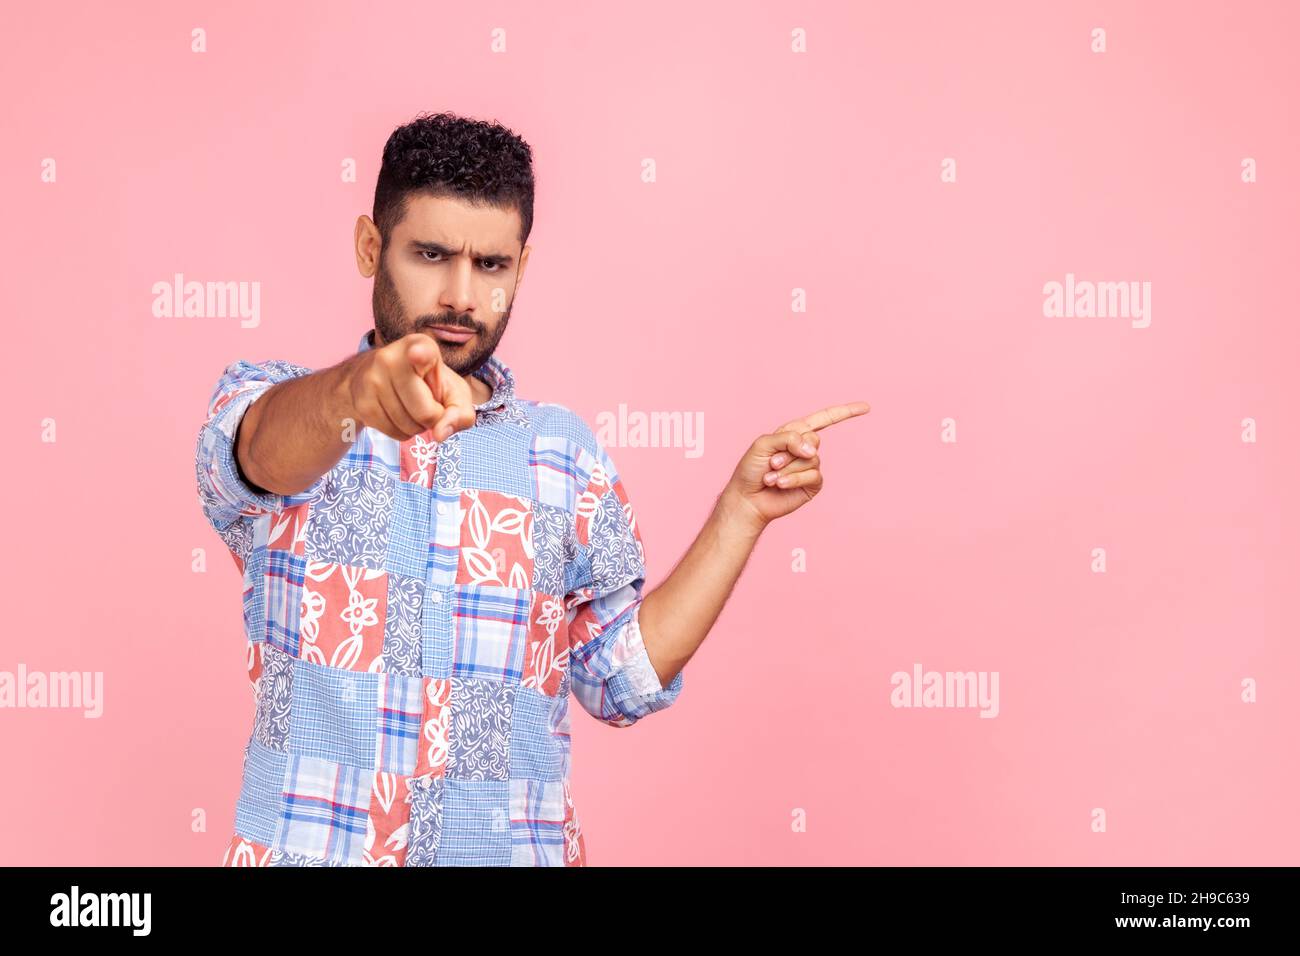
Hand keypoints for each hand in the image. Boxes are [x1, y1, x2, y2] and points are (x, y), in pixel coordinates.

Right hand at [347, 332, 476, 441]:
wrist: (380, 379)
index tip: (417, 354)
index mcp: (420, 346)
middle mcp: (391, 358)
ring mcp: (372, 380)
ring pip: (408, 426)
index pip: (420, 352)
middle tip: (428, 403)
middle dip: (433, 418)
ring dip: (416, 426)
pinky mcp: (361, 403)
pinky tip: (398, 414)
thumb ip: (461, 413)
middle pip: (425, 412)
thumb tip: (440, 434)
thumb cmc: (427, 384)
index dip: (420, 355)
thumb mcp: (454, 392)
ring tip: (411, 406)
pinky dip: (401, 432)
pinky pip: (393, 433)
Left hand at [722, 401, 869, 529]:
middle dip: (790, 452)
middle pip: (814, 440)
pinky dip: (794, 479)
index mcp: (794, 433)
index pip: (823, 419)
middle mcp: (804, 449)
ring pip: (811, 459)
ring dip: (787, 468)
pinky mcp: (812, 485)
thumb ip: (789, 438)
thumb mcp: (764, 444)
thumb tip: (813, 450)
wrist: (747, 498)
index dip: (845, 412)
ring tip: (771, 476)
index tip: (866, 407)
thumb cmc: (751, 469)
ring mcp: (810, 467)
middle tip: (772, 463)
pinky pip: (813, 475)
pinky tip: (781, 484)